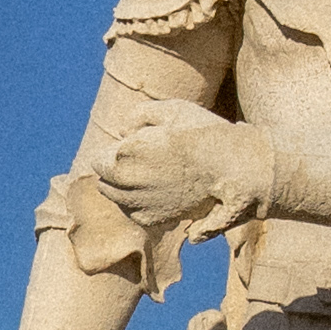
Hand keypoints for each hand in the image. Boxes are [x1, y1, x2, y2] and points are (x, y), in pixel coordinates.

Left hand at [94, 104, 270, 234]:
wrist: (232, 168)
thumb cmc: (201, 133)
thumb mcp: (171, 109)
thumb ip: (139, 116)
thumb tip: (122, 133)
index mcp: (126, 156)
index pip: (99, 160)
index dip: (112, 151)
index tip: (130, 144)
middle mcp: (129, 184)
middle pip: (104, 182)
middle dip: (114, 171)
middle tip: (138, 160)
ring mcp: (141, 205)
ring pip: (116, 200)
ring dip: (124, 188)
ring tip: (148, 175)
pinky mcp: (154, 220)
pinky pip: (133, 213)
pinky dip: (137, 203)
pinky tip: (155, 190)